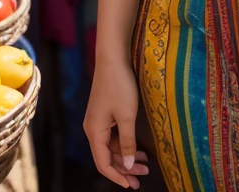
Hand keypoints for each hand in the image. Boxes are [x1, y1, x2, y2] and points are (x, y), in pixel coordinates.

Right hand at [84, 60, 149, 188]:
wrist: (113, 58)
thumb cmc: (119, 86)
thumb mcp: (127, 116)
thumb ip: (126, 143)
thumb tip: (125, 166)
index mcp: (94, 133)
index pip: (103, 164)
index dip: (117, 177)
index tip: (131, 185)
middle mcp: (92, 129)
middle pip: (107, 157)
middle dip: (124, 168)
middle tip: (143, 176)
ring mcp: (98, 121)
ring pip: (111, 146)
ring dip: (126, 156)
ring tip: (145, 162)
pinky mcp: (104, 113)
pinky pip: (112, 135)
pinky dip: (125, 143)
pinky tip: (137, 146)